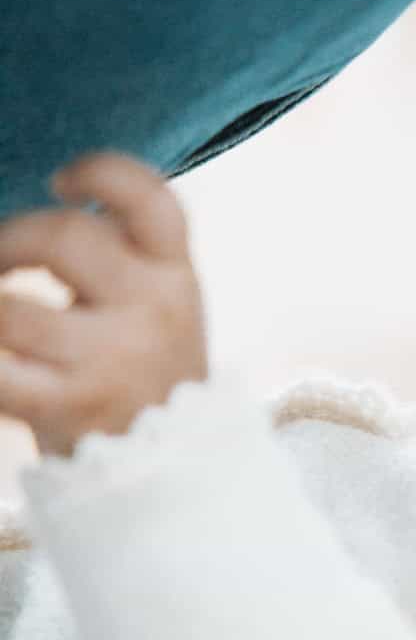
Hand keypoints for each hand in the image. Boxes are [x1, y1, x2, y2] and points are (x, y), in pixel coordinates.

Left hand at [0, 152, 207, 456]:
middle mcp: (153, 310)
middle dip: (9, 239)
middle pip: (65, 237)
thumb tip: (43, 212)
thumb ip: (121, 255)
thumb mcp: (161, 303)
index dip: (100, 171)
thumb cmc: (147, 368)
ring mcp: (113, 360)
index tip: (60, 183)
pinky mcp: (72, 406)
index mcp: (176, 274)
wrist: (171, 468)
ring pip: (11, 310)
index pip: (151, 199)